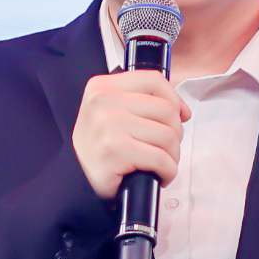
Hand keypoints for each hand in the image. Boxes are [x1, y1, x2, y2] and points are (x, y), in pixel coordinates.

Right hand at [71, 69, 186, 200]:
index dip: (175, 99)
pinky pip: (160, 159)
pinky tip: (159, 175)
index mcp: (103, 87)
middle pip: (166, 110)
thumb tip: (182, 110)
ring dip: (172, 156)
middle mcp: (103, 102)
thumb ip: (142, 102)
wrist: (75, 179)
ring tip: (161, 163)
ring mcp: (109, 126)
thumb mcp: (111, 112)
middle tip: (165, 148)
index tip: (180, 115)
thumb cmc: (100, 148)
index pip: (153, 80)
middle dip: (175, 133)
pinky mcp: (115, 151)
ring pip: (168, 136)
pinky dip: (168, 171)